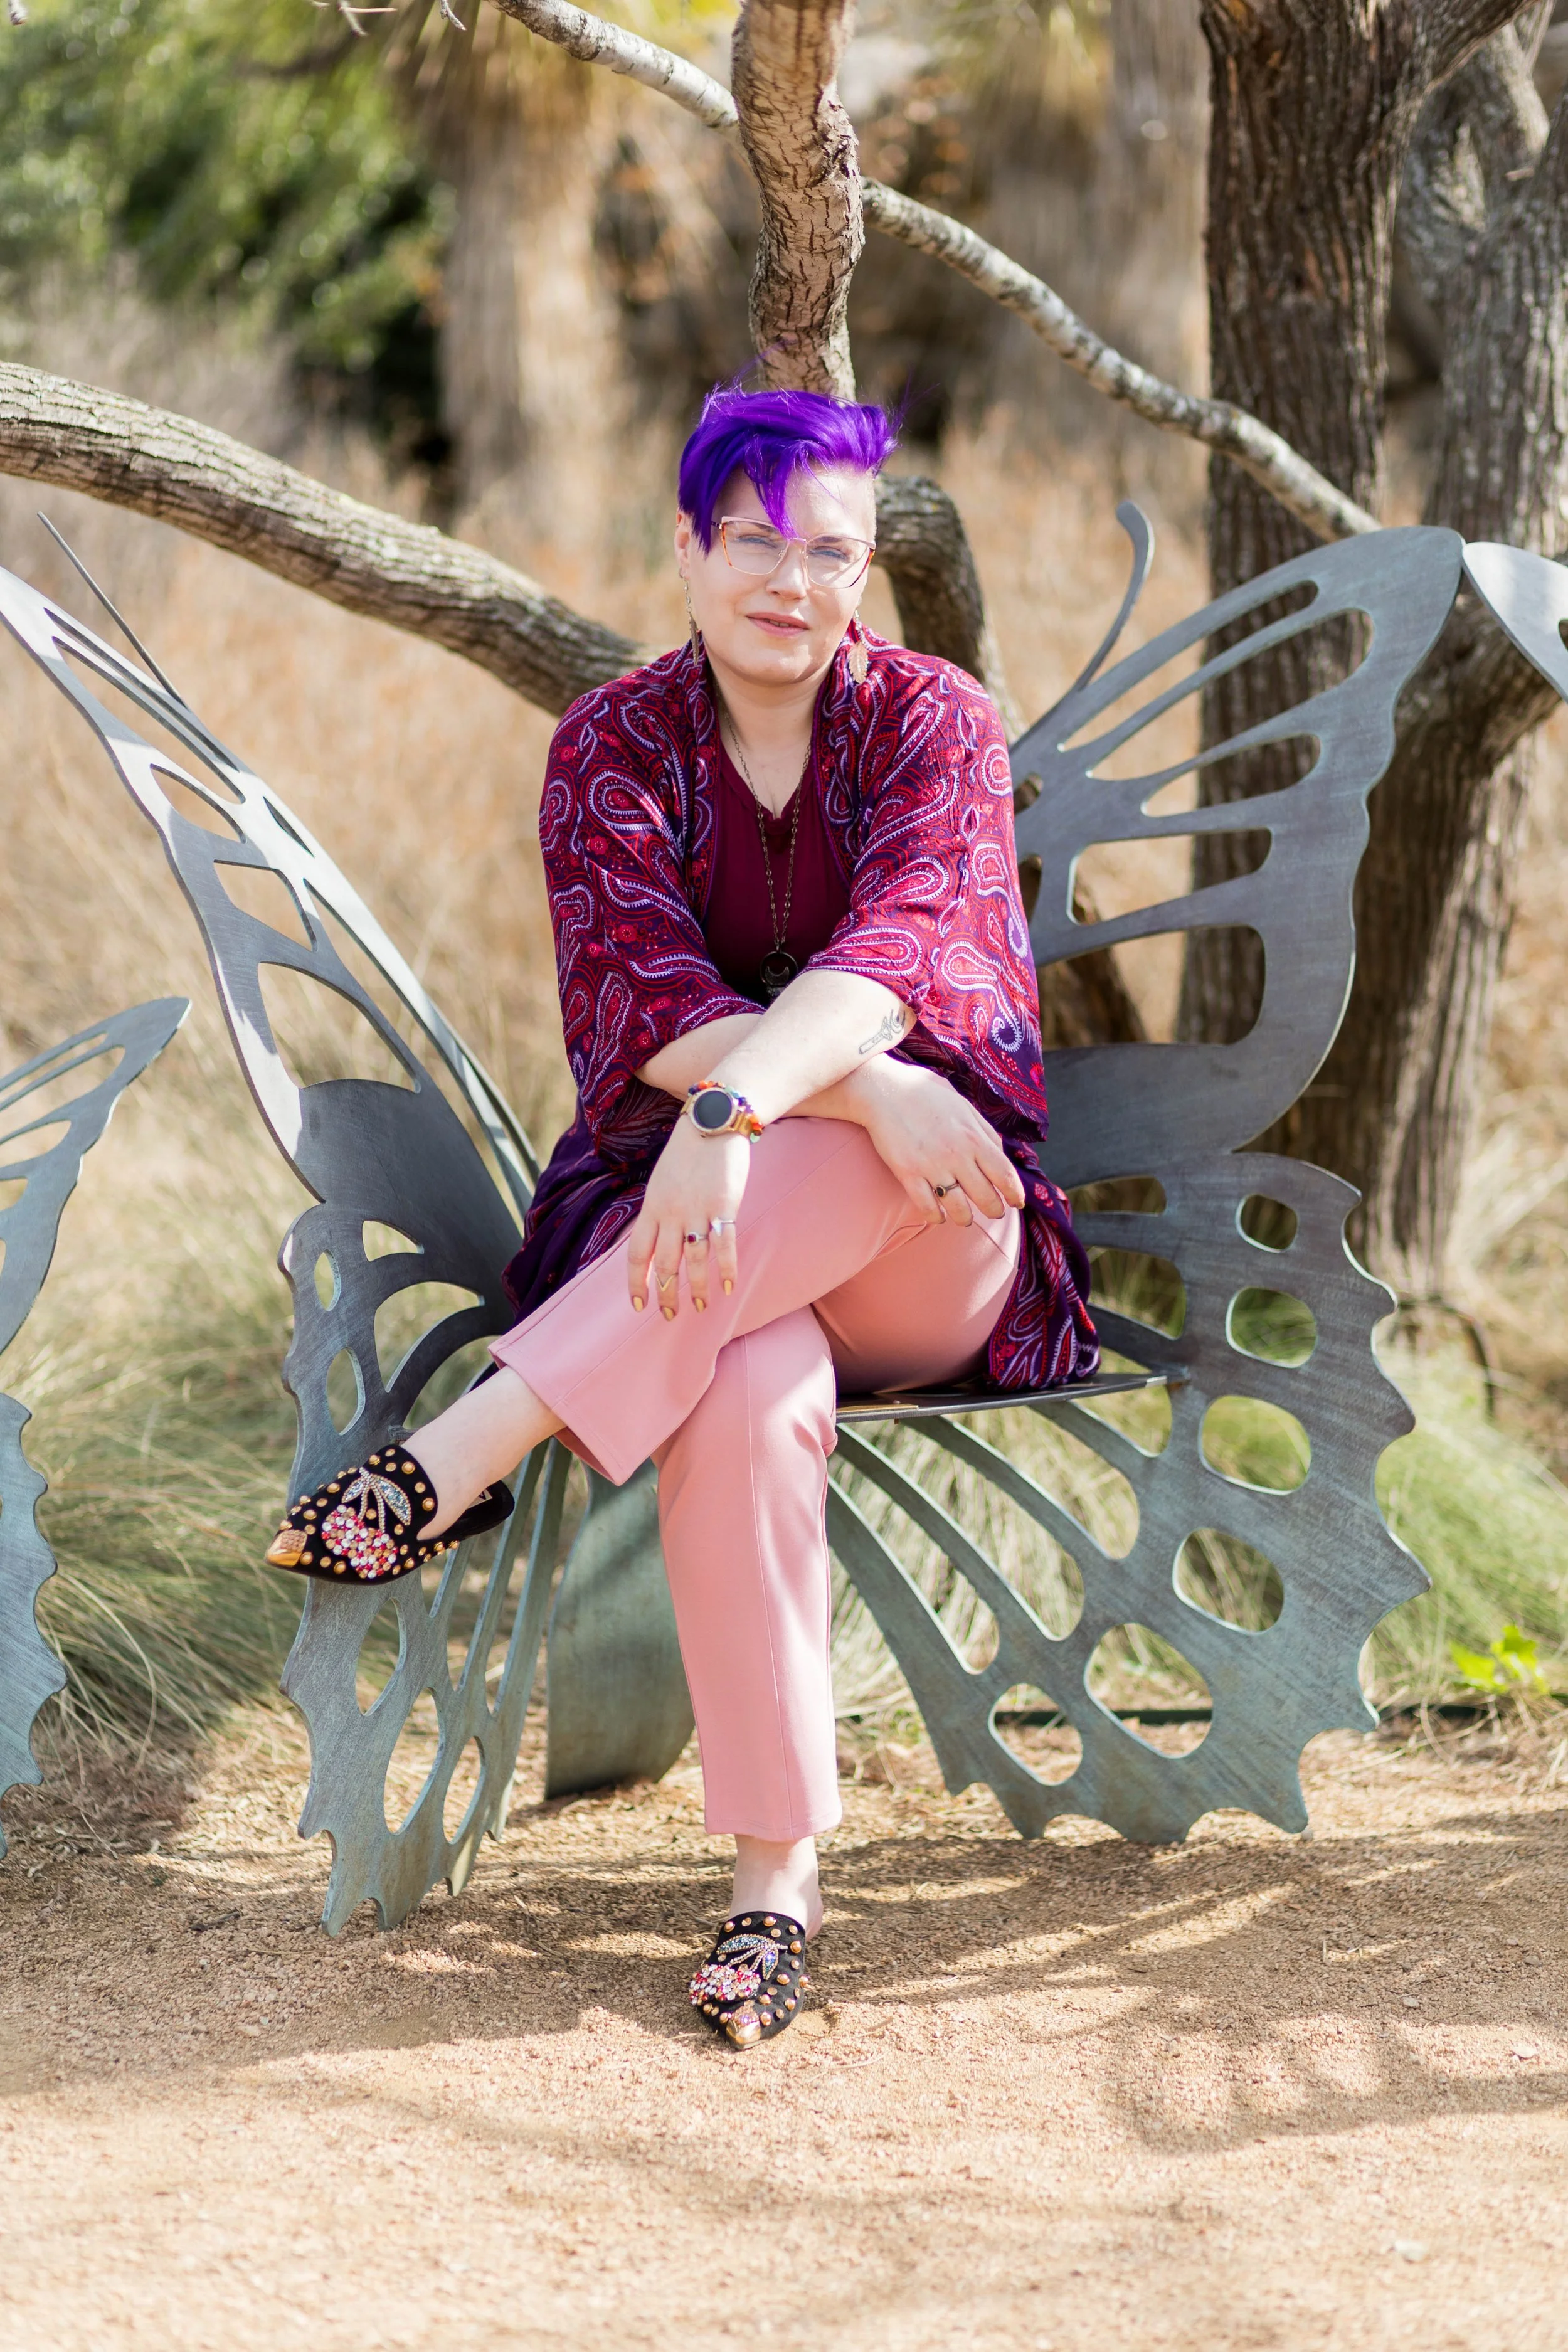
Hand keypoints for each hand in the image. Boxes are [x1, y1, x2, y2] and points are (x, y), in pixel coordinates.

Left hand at [626, 1114, 749, 1316]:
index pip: (638, 1254)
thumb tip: (660, 1238)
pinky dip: (727, 1270)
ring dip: (695, 1289)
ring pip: (693, 1261)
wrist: (713, 1119)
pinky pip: (724, 1246)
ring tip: (701, 1307)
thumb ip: (659, 1210)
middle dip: (666, 1294)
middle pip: (664, 1264)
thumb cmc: (689, 1151)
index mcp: (652, 1207)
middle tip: (671, 1316)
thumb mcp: (662, 1180)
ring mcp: (696, 1211)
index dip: (637, 1282)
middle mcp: (670, 1213)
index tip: (639, 1304)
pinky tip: (729, 1287)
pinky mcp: (723, 1207)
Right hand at [854, 1060, 1024, 1226]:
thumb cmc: (926, 1094)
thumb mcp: (964, 1106)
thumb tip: (1000, 1153)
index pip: (1004, 1174)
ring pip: (957, 1208)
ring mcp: (931, 1166)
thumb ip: (983, 1130)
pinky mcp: (907, 1173)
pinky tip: (937, 1216)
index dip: (1015, 1193)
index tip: (1017, 1203)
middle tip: (994, 1213)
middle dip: (994, 1210)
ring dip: (964, 1218)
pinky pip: (927, 1206)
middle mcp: (956, 1154)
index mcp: (974, 1136)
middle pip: (985, 1196)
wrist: (884, 1090)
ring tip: (964, 1218)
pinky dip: (935, 1217)